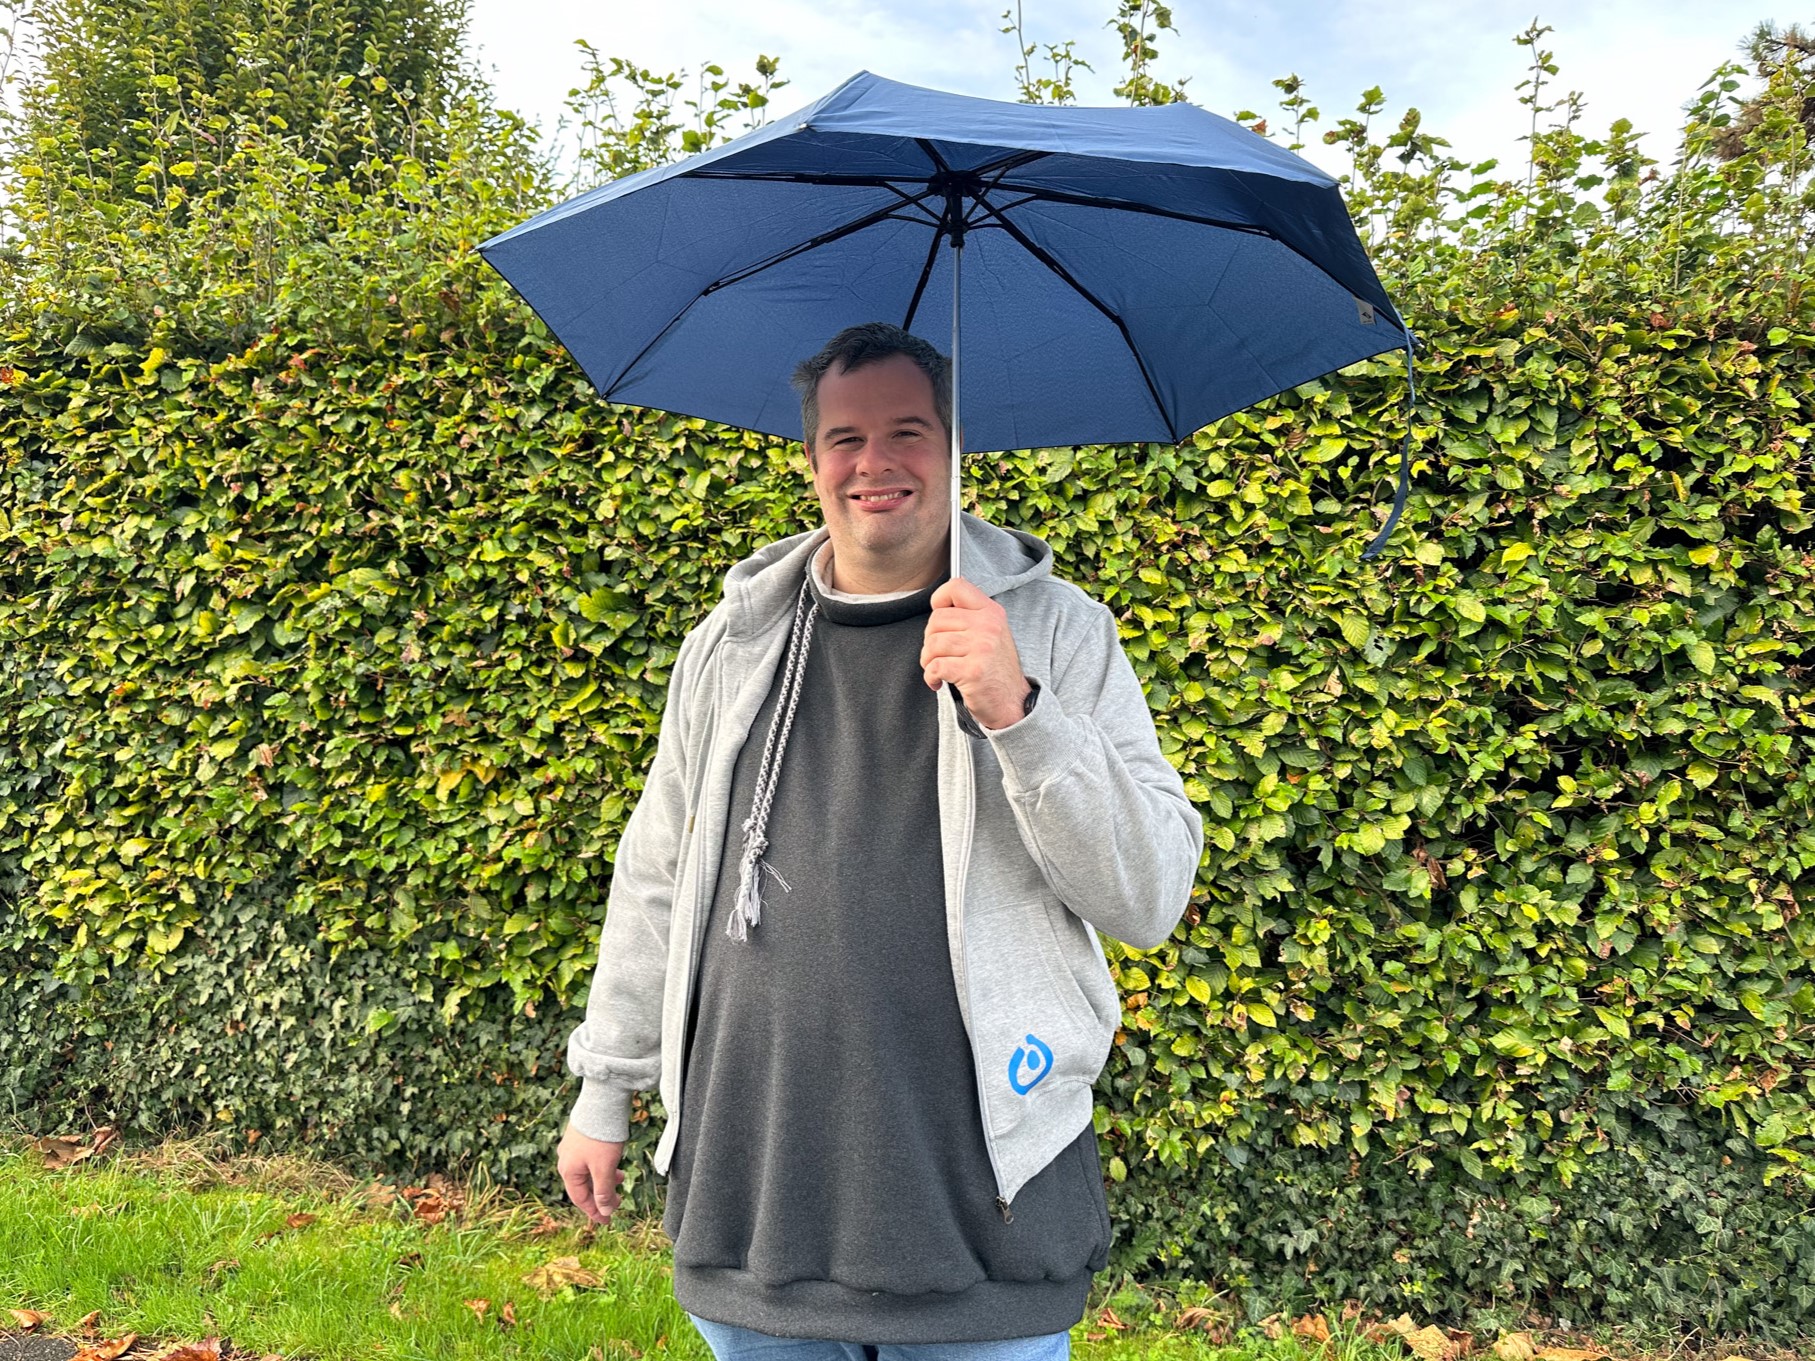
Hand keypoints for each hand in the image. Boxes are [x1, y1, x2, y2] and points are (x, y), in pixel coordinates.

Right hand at [557, 1123, 626, 1225]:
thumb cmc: (601, 1137)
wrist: (602, 1102)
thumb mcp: (604, 1169)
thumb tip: (604, 1211)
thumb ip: (603, 1192)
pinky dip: (602, 1167)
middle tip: (618, 1201)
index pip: (581, 1199)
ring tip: (620, 1179)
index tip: (608, 1221)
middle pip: (584, 1186)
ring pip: (588, 1172)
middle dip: (601, 1195)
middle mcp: (566, 1160)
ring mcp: (572, 1147)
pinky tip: (614, 1163)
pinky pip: (590, 1160)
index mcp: (568, 1171)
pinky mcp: (580, 1137)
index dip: (595, 1212)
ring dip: (604, 1180)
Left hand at [921, 576, 1030, 730]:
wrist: (1012, 703)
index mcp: (991, 612)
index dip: (939, 599)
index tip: (940, 619)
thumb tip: (938, 607)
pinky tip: (938, 682)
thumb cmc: (995, 669)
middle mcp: (988, 626)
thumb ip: (969, 617)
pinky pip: (935, 666)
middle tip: (938, 654)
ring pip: (933, 644)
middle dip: (930, 640)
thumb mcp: (991, 633)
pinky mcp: (972, 671)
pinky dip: (930, 676)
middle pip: (937, 619)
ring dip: (928, 660)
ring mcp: (981, 648)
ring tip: (938, 669)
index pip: (957, 586)